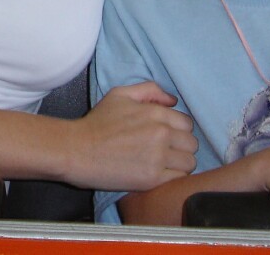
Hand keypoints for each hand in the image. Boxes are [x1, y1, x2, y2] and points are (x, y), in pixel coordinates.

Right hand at [70, 82, 196, 190]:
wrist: (77, 150)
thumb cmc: (98, 122)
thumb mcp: (121, 94)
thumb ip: (150, 90)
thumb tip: (173, 100)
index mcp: (155, 113)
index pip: (187, 123)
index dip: (178, 129)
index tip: (167, 135)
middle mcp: (161, 134)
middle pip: (191, 143)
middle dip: (181, 146)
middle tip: (166, 150)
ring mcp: (158, 158)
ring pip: (189, 162)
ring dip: (180, 163)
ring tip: (164, 163)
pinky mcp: (152, 179)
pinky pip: (179, 178)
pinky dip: (173, 177)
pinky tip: (159, 173)